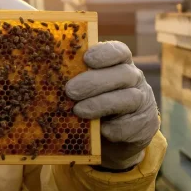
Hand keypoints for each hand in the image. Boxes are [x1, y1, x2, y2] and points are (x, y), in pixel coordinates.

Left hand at [65, 41, 158, 169]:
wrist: (114, 138)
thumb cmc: (92, 102)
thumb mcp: (84, 87)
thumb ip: (73, 78)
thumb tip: (45, 76)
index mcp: (119, 64)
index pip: (119, 52)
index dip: (104, 53)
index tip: (86, 59)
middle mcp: (134, 79)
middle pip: (122, 74)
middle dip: (94, 82)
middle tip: (70, 90)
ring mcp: (143, 102)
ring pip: (129, 98)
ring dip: (101, 104)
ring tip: (78, 111)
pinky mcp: (145, 125)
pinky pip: (131, 126)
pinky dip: (114, 129)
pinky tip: (100, 130)